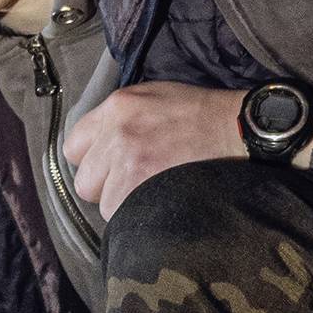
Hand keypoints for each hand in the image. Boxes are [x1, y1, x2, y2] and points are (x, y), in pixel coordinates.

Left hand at [62, 81, 243, 221]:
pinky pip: (125, 217)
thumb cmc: (201, 114)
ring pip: (104, 204)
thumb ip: (118, 117)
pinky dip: (140, 216)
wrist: (239, 130)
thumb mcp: (154, 96)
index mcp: (117, 108)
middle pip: (84, 181)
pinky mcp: (146, 190)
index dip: (91, 161)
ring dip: (124, 203)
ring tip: (152, 192)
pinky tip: (160, 202)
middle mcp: (117, 135)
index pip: (72, 146)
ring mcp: (131, 165)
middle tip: (131, 183)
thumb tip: (97, 145)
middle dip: (104, 186)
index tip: (108, 167)